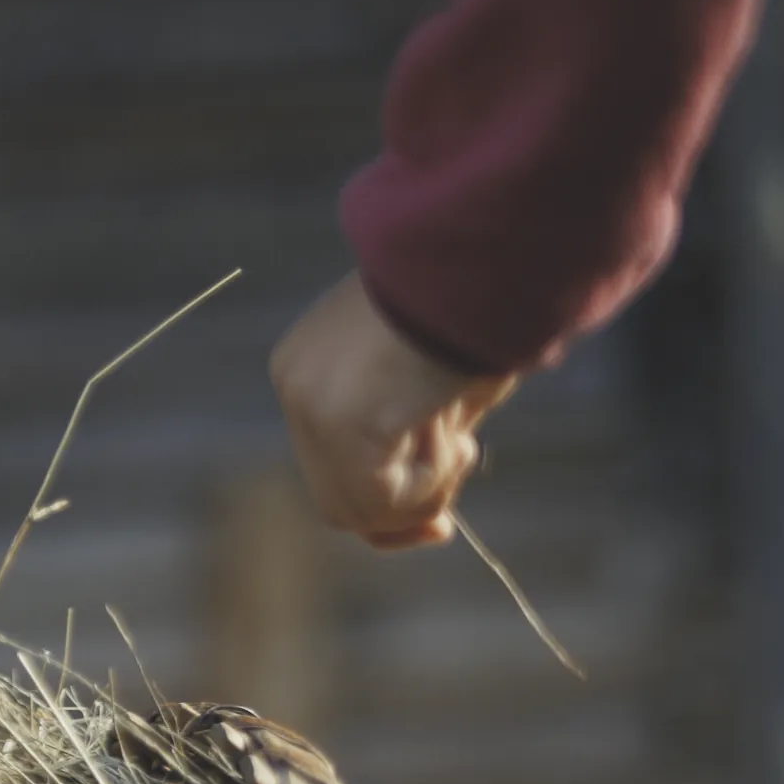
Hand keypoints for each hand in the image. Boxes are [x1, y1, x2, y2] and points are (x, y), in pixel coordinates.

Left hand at [270, 271, 519, 549]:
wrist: (485, 256)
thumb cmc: (479, 308)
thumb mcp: (438, 384)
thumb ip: (421, 442)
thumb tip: (427, 521)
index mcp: (312, 364)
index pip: (332, 464)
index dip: (387, 504)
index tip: (440, 527)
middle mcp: (297, 383)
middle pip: (338, 498)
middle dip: (398, 516)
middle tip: (444, 526)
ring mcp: (312, 405)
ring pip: (361, 510)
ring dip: (425, 493)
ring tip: (458, 442)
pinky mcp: (342, 423)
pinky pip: (384, 501)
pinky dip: (432, 484)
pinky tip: (452, 437)